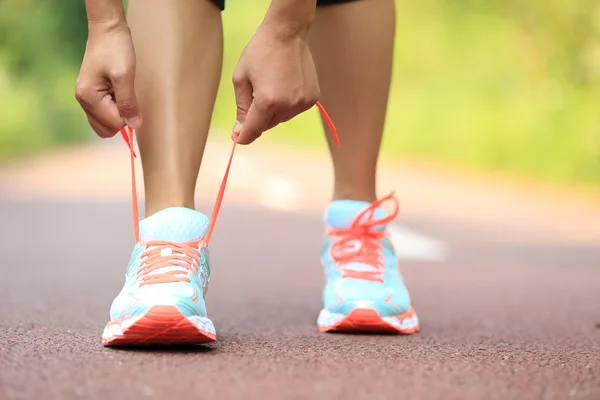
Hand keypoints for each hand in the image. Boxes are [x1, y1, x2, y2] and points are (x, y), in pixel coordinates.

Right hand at [75, 21, 140, 137]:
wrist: (108, 30)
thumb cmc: (116, 49)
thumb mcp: (125, 76)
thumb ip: (128, 103)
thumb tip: (134, 127)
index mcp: (88, 97)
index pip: (114, 124)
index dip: (128, 116)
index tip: (133, 98)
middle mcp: (83, 101)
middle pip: (106, 129)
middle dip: (121, 119)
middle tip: (127, 96)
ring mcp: (86, 99)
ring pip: (105, 124)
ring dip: (119, 114)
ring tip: (122, 92)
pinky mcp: (92, 95)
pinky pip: (105, 113)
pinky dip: (115, 109)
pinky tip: (119, 92)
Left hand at [232, 24, 319, 144]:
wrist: (287, 32)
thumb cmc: (260, 51)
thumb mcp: (241, 78)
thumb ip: (241, 107)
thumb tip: (240, 131)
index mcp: (267, 101)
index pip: (253, 130)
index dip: (244, 136)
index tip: (237, 139)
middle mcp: (287, 106)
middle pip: (267, 125)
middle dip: (258, 118)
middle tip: (254, 96)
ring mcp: (302, 103)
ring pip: (281, 119)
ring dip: (273, 110)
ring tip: (271, 85)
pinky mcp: (312, 98)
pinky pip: (294, 110)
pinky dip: (287, 104)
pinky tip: (284, 85)